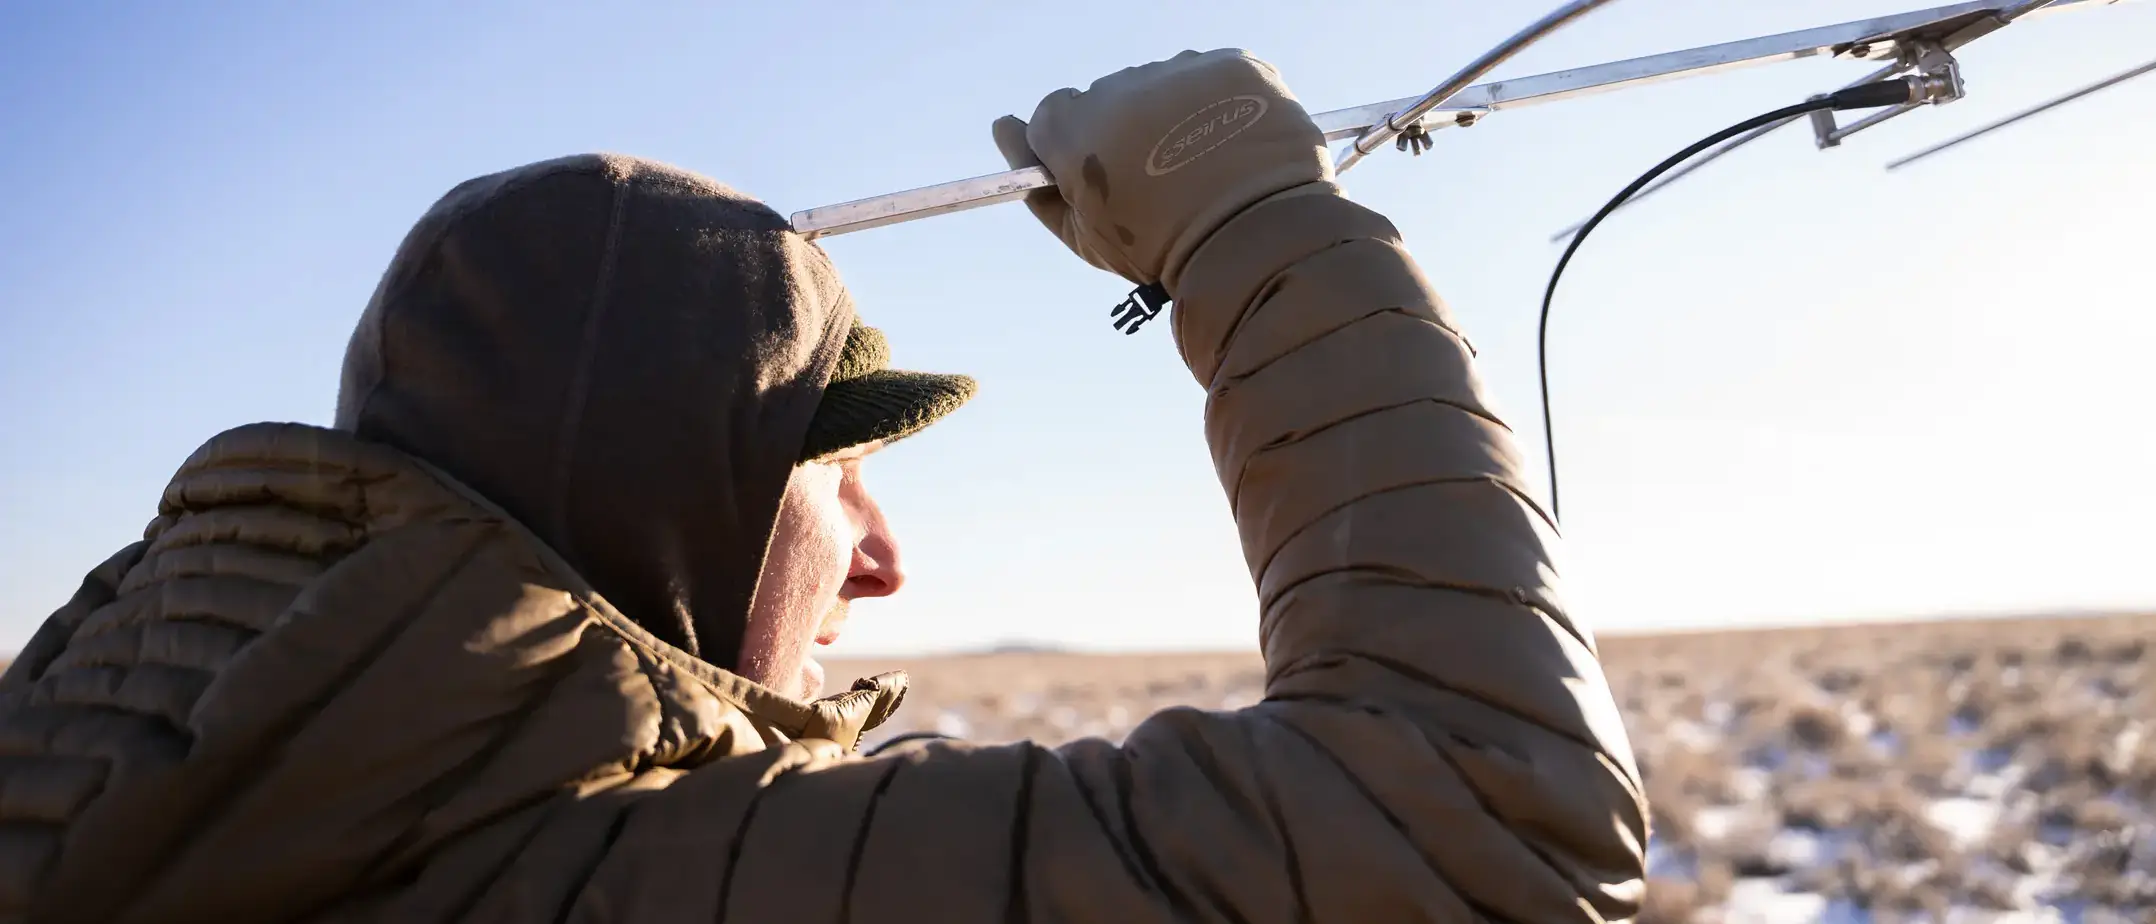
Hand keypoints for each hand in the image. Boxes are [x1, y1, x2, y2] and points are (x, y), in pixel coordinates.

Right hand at [992, 49, 1334, 293]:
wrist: (1258, 239)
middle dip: (1129, 131)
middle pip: (1112, 98)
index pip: (1054, 114)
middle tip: (1163, 184)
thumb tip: (1003, 130)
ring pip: (1166, 86)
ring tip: (1206, 169)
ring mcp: (1181, 70)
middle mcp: (1122, 87)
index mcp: (1074, 128)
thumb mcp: (1084, 236)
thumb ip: (1037, 185)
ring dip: (1177, 115)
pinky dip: (1224, 104)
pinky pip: (1217, 77)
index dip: (1075, 147)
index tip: (1101, 176)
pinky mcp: (1235, 64)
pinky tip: (1234, 147)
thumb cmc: (1160, 248)